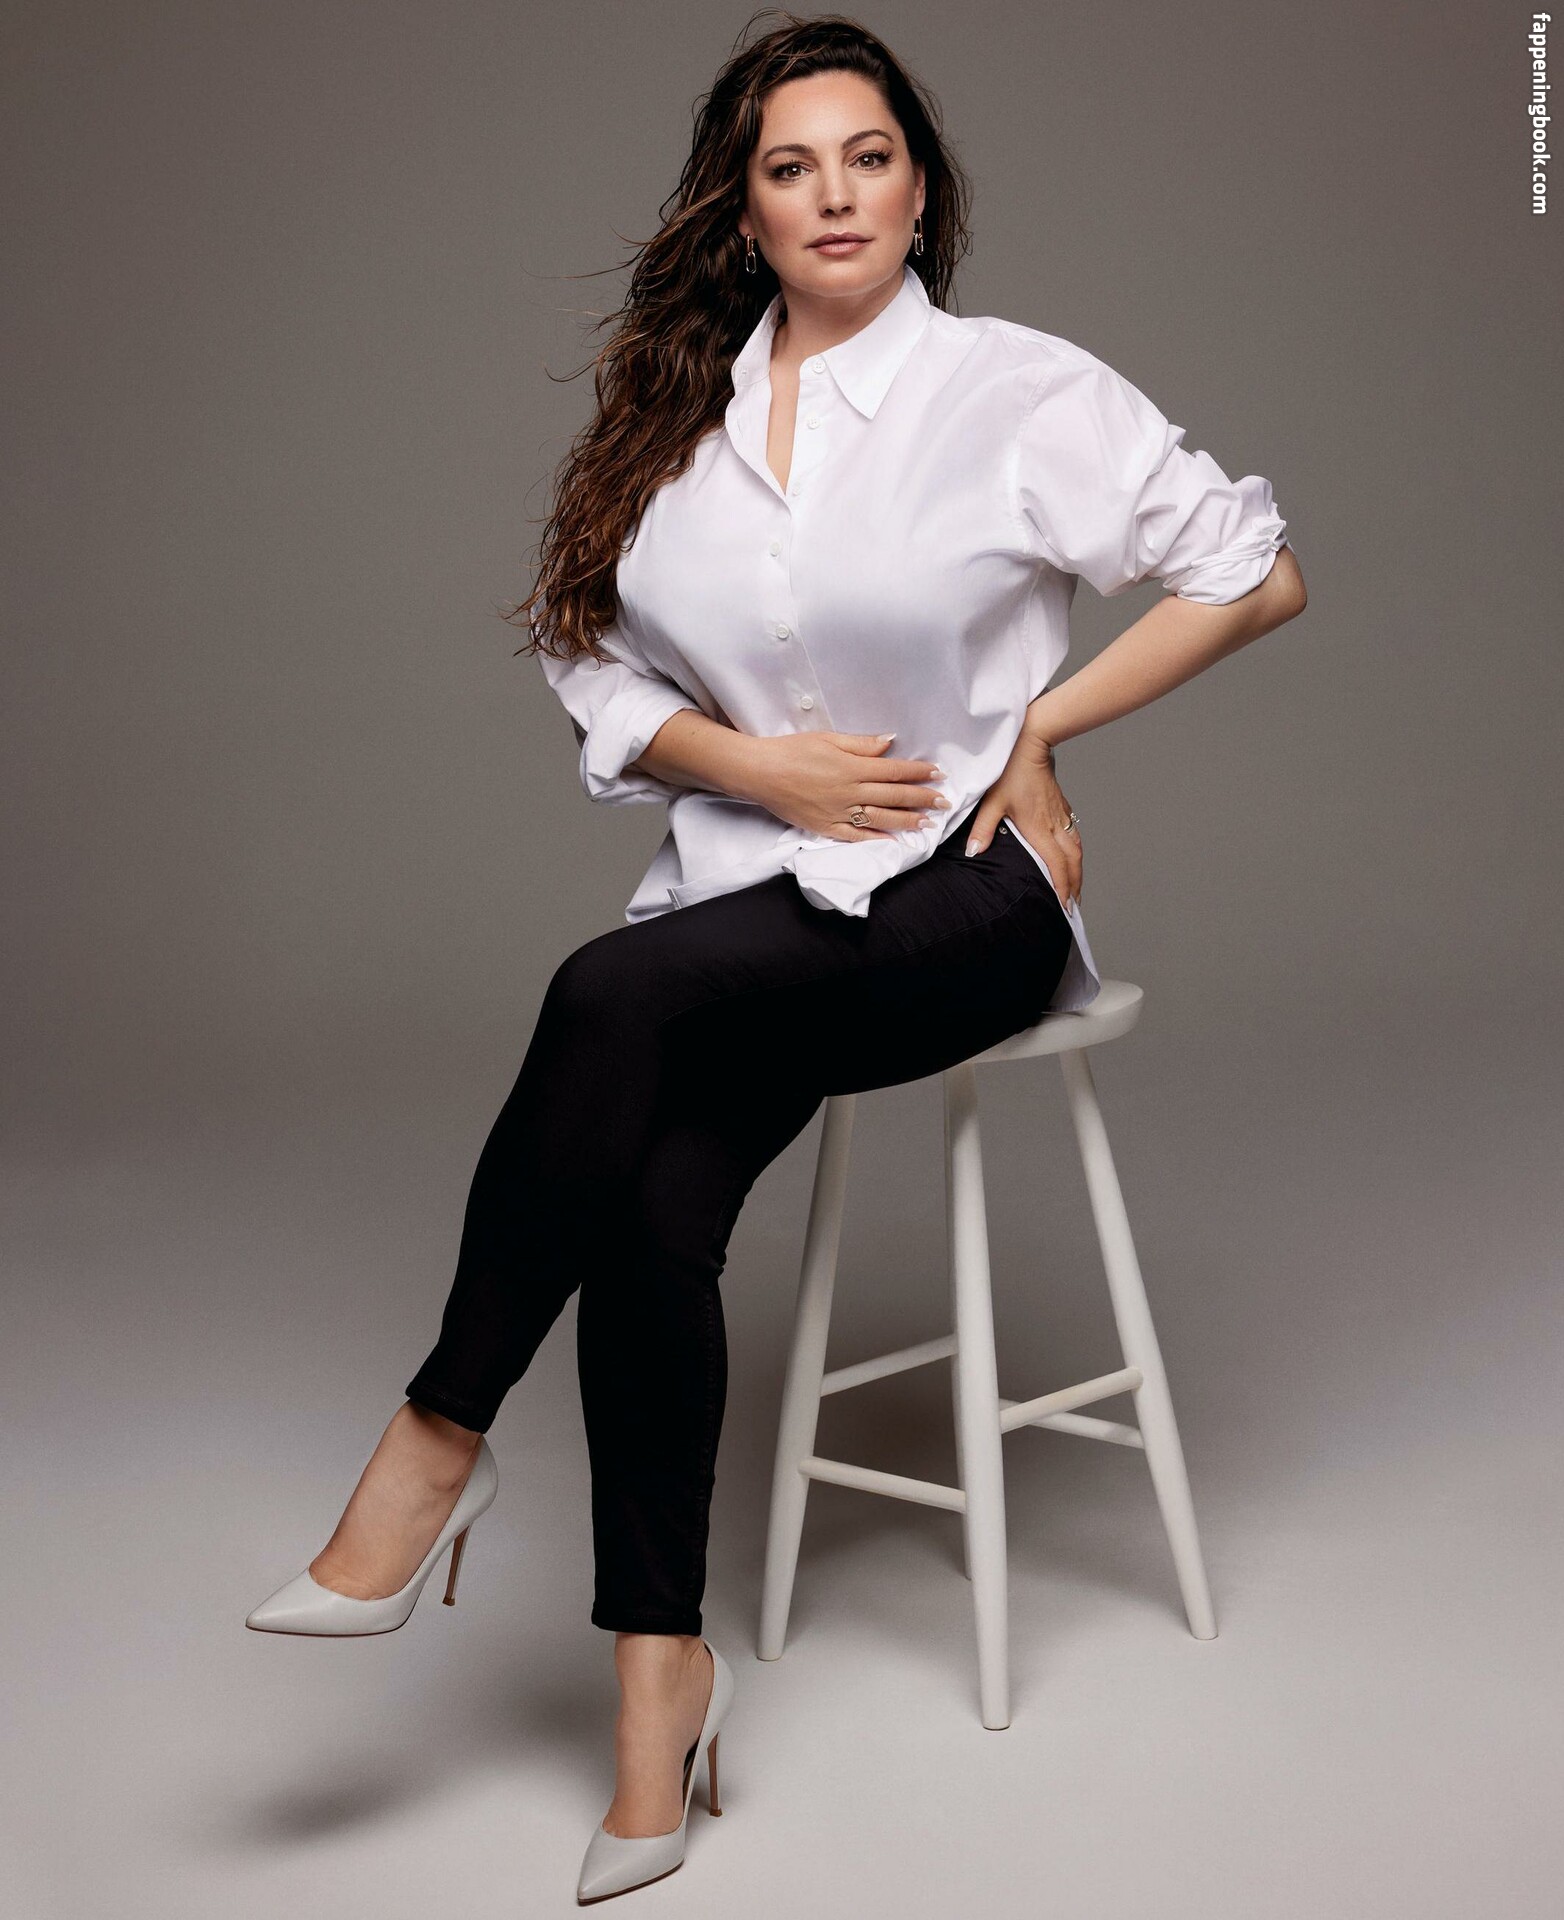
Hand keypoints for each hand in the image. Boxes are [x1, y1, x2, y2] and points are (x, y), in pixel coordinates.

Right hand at [739, 731, 950, 841]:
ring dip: (906, 821)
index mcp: (852, 767)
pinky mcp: (825, 827)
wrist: (760, 772)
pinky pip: (855, 836)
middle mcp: (850, 792)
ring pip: (880, 818)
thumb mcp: (828, 739)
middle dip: (921, 798)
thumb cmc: (792, 750)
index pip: (894, 771)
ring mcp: (839, 812)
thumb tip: (890, 743)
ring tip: (926, 823)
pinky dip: (875, 839)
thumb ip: (861, 744)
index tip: (938, 773)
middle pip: (893, 796)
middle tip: (943, 802)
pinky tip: (892, 841)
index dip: (918, 772)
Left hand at [963, 730, 1081, 910]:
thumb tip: (974, 853)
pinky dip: (1076, 853)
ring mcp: (1061, 815)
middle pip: (1073, 861)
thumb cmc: (1010, 771)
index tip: (1065, 906)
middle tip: (1074, 906)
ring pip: (1077, 849)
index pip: (1056, 865)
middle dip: (1075, 885)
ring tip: (1076, 888)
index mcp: (1039, 828)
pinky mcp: (1061, 807)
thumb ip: (983, 829)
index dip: (1063, 887)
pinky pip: (1074, 836)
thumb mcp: (991, 801)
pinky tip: (1072, 857)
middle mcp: (1054, 825)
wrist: (1031, 744)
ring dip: (1078, 871)